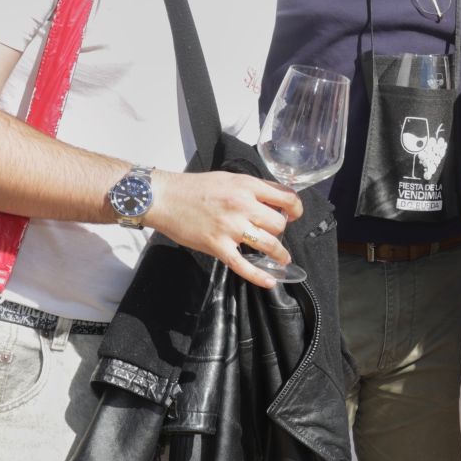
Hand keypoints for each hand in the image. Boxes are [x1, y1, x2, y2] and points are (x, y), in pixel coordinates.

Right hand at [146, 170, 303, 288]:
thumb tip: (274, 202)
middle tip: (273, 232)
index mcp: (246, 186)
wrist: (165, 198)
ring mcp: (230, 227)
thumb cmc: (195, 188)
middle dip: (280, 230)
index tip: (294, 215)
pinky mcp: (217, 246)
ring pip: (269, 244)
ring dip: (279, 254)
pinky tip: (270, 281)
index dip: (295, 208)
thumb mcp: (229, 178)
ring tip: (282, 258)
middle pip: (279, 224)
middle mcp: (242, 205)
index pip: (286, 197)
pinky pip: (244, 265)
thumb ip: (252, 189)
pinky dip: (259, 276)